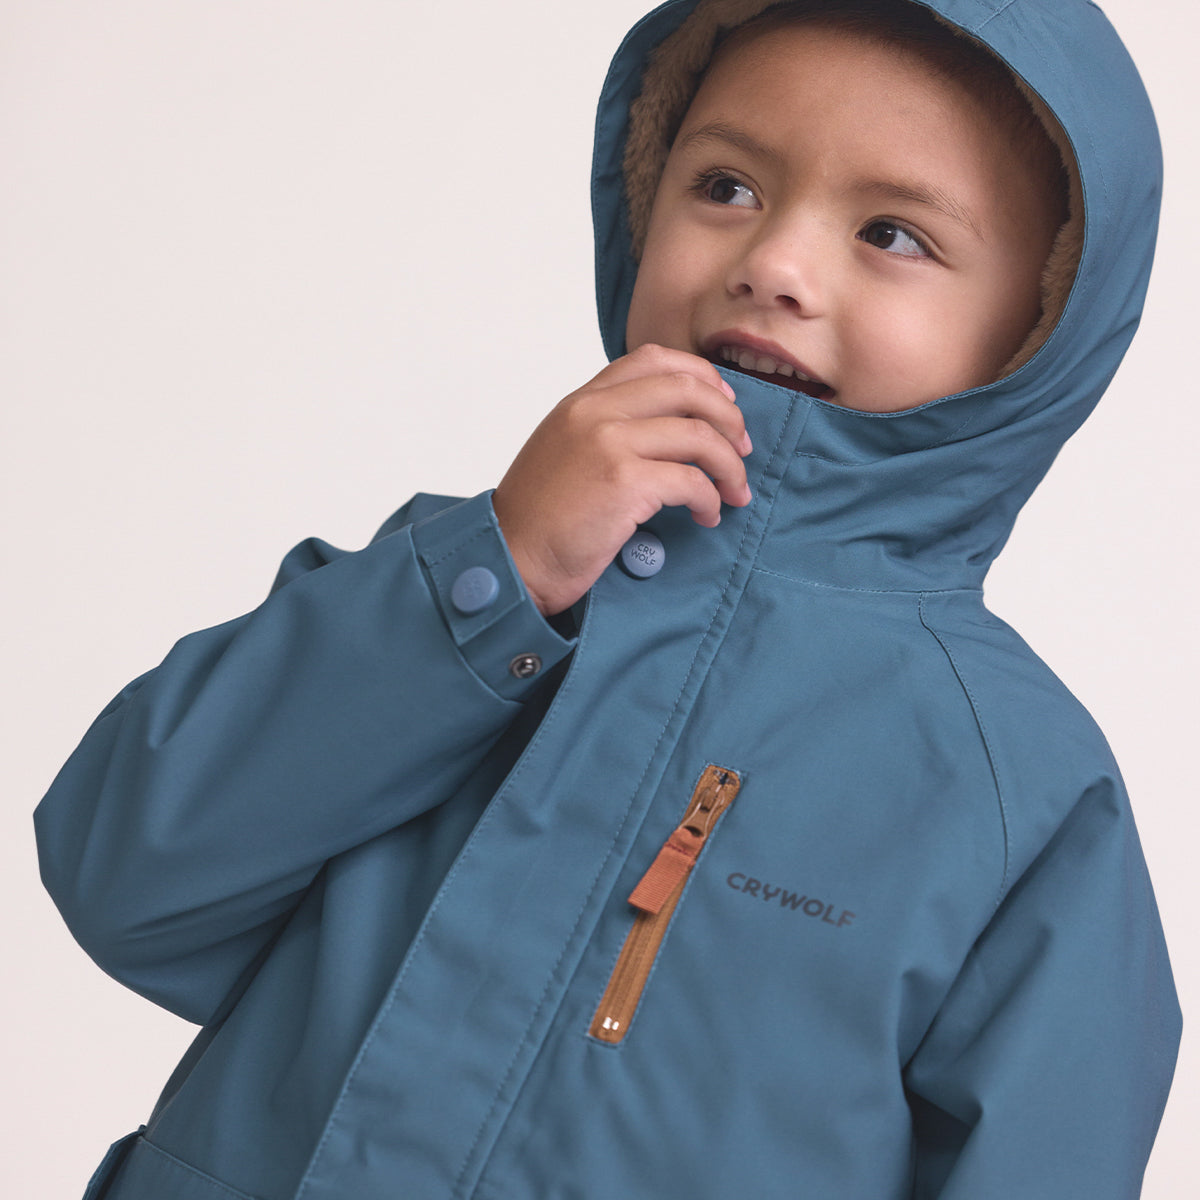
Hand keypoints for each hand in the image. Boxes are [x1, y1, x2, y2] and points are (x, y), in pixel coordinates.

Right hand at [492, 343, 751, 615]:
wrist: (510, 559)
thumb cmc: (538, 520)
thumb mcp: (562, 452)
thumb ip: (602, 429)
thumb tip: (666, 431)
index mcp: (581, 401)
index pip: (652, 359)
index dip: (700, 377)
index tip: (723, 405)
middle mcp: (595, 412)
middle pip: (688, 389)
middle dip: (729, 418)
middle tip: (742, 449)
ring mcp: (609, 443)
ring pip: (699, 434)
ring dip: (729, 465)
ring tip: (734, 491)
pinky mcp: (625, 482)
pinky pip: (692, 480)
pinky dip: (711, 498)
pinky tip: (708, 515)